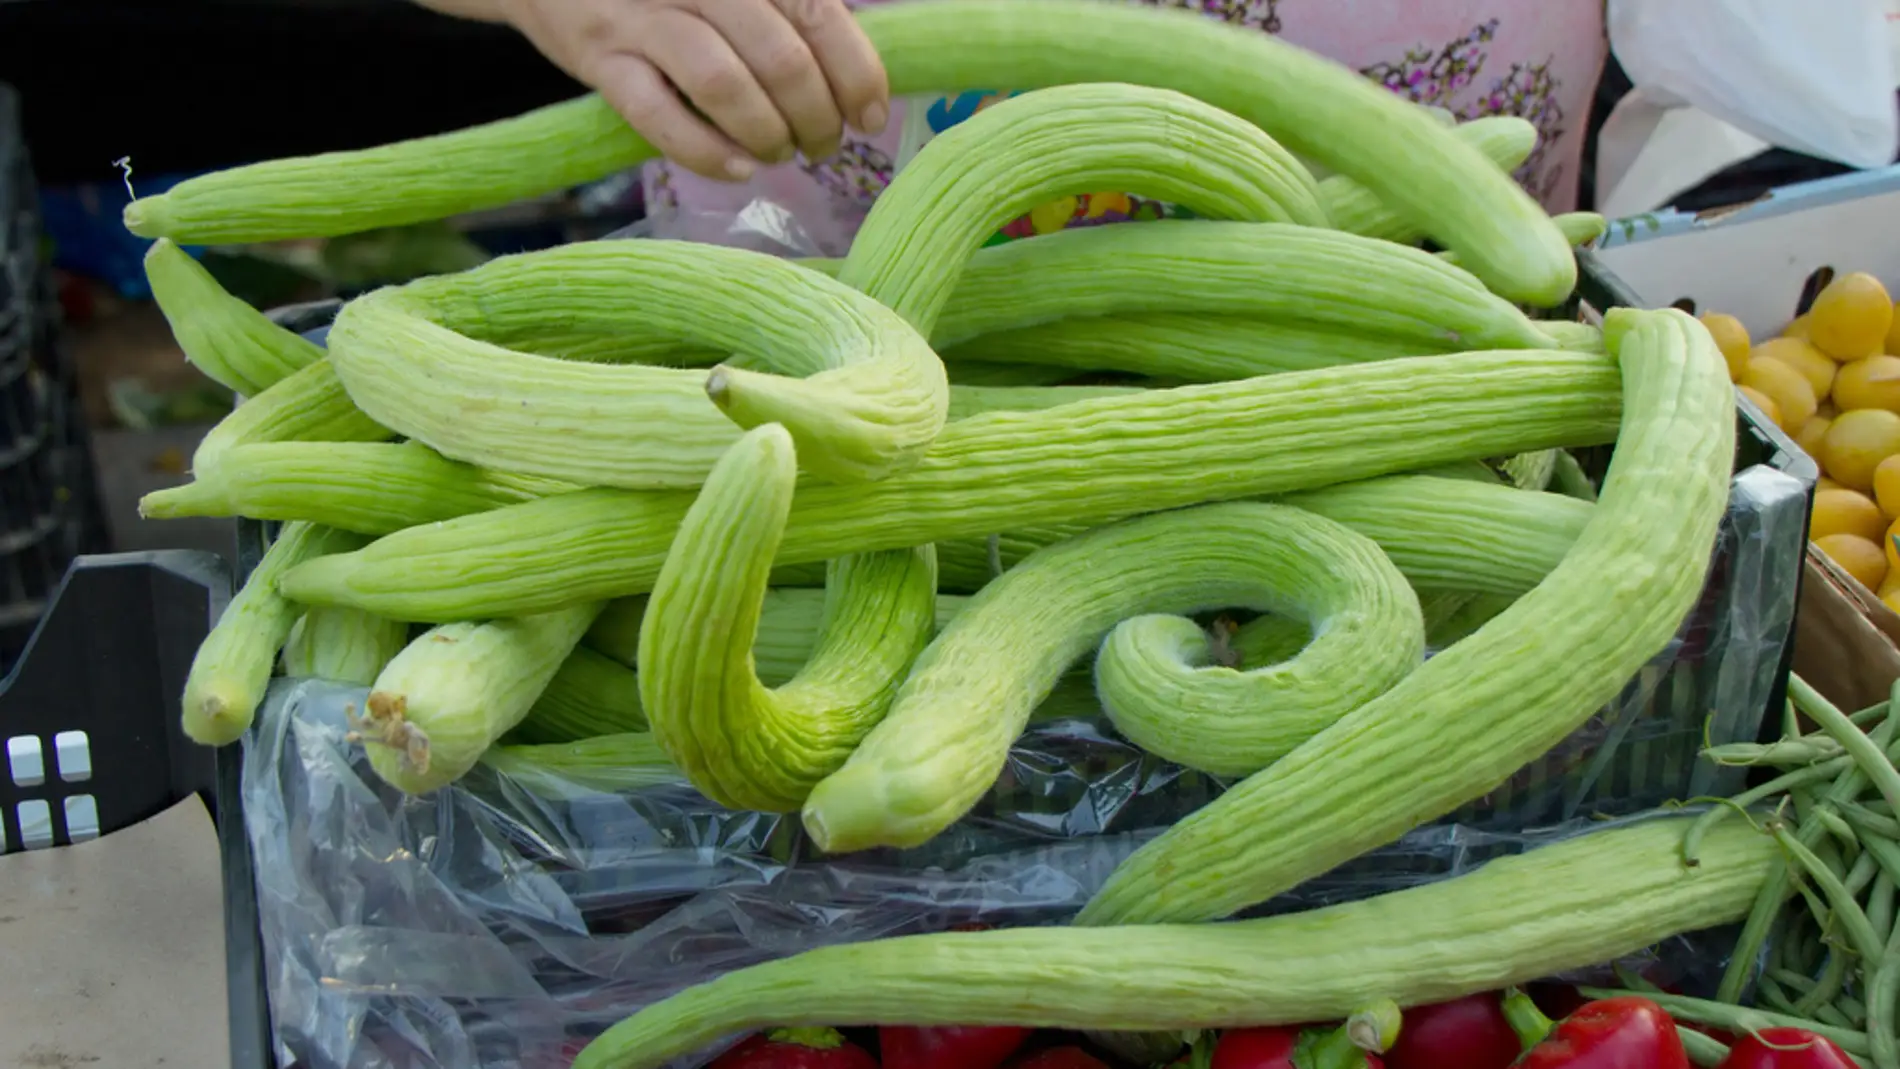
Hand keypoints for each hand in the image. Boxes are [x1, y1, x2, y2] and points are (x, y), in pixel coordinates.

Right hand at [500, 0, 889, 179]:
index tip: (868, 117)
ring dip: (766, 135)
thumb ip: (786, 11)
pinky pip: (659, 116)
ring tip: (777, 154)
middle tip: (822, 145)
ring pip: (724, 84)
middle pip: (780, 57)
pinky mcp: (600, 57)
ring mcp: (642, 16)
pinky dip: (707, 152)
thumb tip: (856, 76)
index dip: (856, 74)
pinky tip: (737, 169)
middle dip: (816, 117)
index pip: (818, 12)